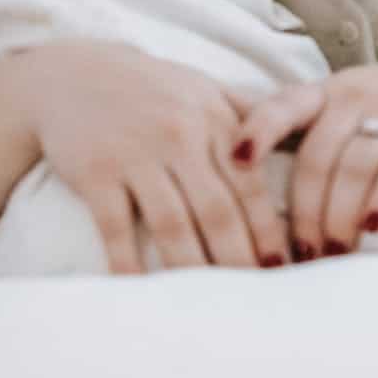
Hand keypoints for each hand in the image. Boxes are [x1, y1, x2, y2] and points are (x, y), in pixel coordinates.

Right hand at [13, 41, 289, 273]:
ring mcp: (134, 153)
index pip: (249, 184)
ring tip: (206, 303)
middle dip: (238, 260)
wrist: (69, 74)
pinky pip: (114, 226)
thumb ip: (250, 112)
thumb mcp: (202, 87)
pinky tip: (138, 289)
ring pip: (171, 223)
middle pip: (216, 211)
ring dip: (191, 268)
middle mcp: (178, 135)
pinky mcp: (94, 170)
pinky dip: (127, 261)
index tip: (280, 269)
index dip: (267, 231)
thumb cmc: (146, 87)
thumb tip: (309, 133)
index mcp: (211, 118)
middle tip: (251, 299)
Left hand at [232, 51, 377, 258]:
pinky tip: (374, 226)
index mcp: (320, 94)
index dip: (256, 132)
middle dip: (305, 212)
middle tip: (301, 254)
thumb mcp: (340, 109)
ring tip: (334, 251)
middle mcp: (351, 98)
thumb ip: (305, 139)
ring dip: (341, 215)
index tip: (235, 162)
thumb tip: (251, 199)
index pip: (280, 107)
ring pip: (355, 167)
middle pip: (317, 157)